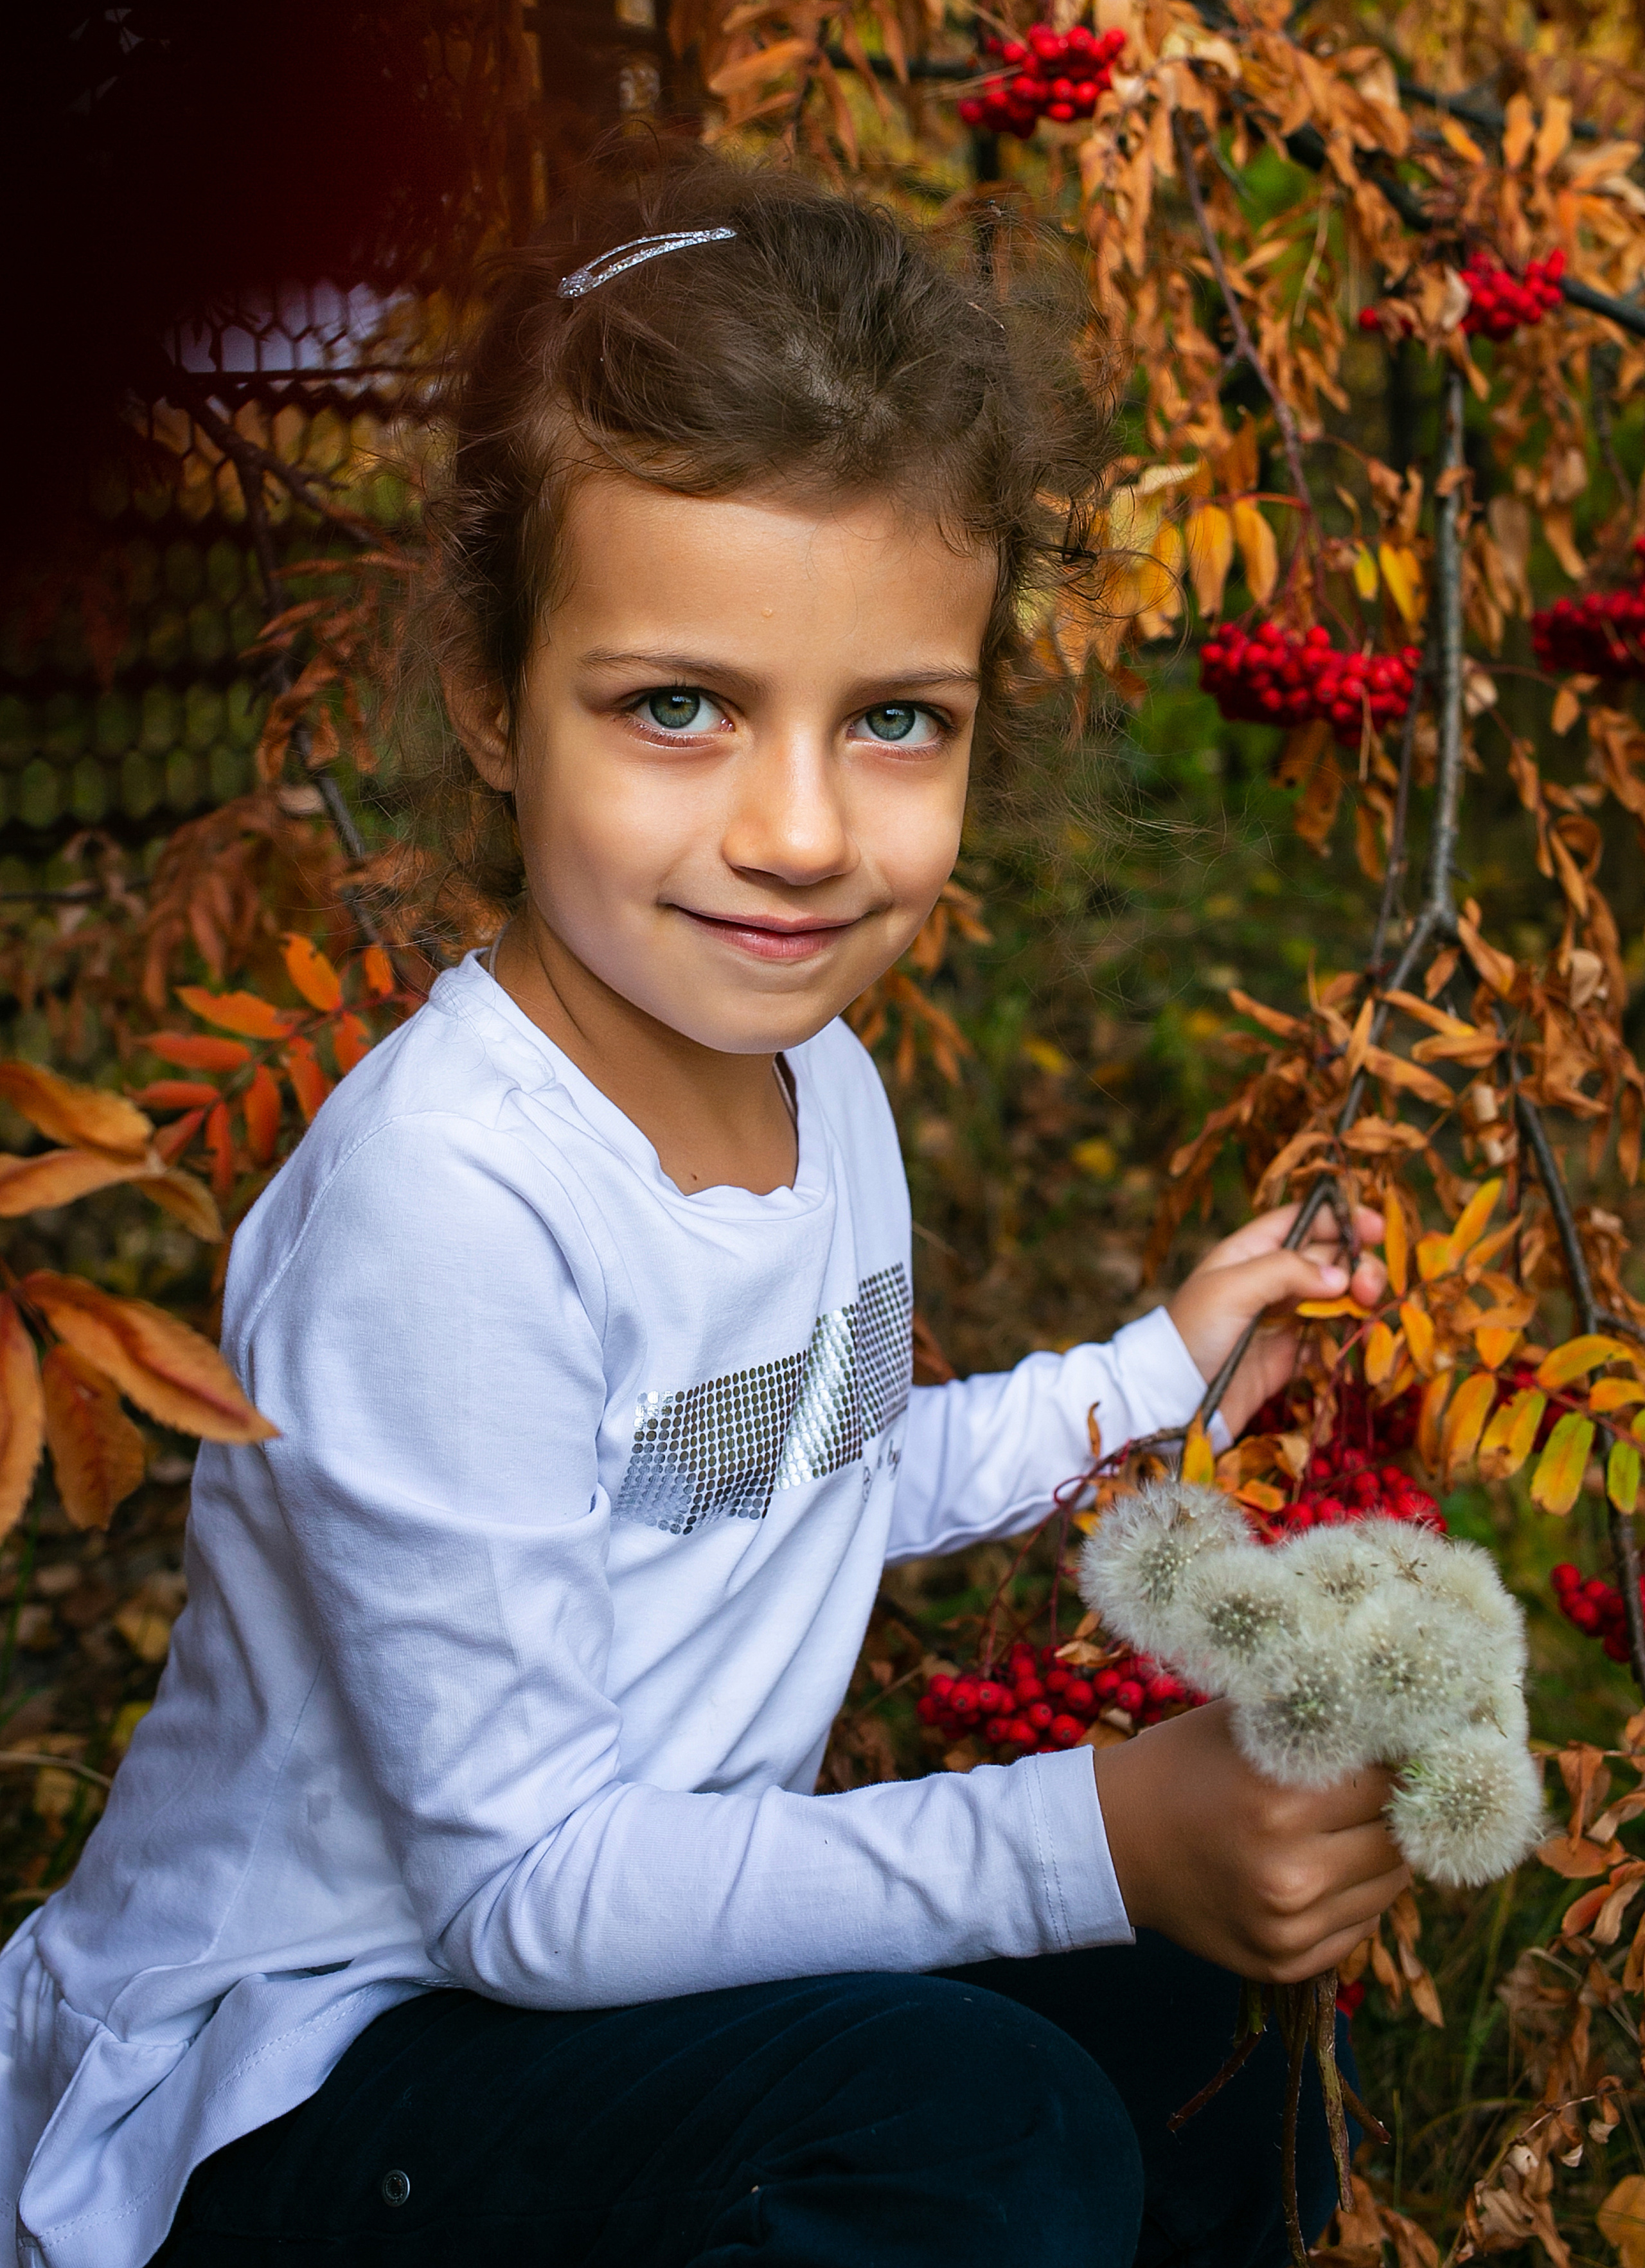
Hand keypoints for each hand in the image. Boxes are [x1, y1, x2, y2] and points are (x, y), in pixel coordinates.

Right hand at [1091, 1700, 1408, 1981]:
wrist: (1112, 1842)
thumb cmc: (1181, 1766)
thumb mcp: (1242, 1724)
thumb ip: (1318, 1723)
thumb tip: (1397, 1722)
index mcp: (1279, 1803)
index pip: (1388, 1786)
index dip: (1393, 1765)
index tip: (1388, 1754)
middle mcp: (1290, 1874)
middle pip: (1396, 1842)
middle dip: (1390, 1813)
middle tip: (1368, 1792)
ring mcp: (1288, 1928)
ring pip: (1388, 1888)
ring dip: (1378, 1856)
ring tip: (1342, 1828)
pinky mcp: (1285, 1963)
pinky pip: (1359, 1927)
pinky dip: (1352, 1896)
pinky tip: (1318, 1868)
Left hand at [1165, 1200, 1385, 1436]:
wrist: (1175, 1401)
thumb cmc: (1192, 1334)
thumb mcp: (1231, 1289)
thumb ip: (1285, 1271)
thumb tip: (1340, 1275)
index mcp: (1250, 1251)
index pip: (1303, 1220)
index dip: (1341, 1218)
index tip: (1377, 1228)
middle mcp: (1270, 1279)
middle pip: (1329, 1257)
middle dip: (1357, 1263)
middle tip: (1367, 1286)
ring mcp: (1283, 1317)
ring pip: (1336, 1296)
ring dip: (1358, 1298)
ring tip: (1366, 1308)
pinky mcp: (1292, 1354)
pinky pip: (1331, 1337)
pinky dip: (1348, 1335)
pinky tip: (1356, 1338)